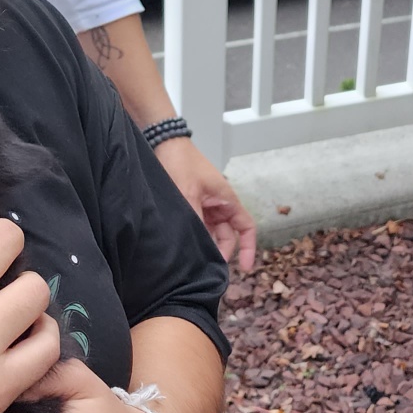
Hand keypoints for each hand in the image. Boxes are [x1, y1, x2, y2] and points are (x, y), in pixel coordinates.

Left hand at [154, 136, 257, 271]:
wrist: (163, 144)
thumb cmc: (181, 163)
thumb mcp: (188, 195)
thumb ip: (195, 222)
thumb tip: (199, 249)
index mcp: (227, 199)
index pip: (246, 228)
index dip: (249, 248)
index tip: (246, 268)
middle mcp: (219, 205)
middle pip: (227, 236)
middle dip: (221, 252)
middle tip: (209, 269)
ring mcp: (205, 206)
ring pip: (211, 233)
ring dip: (206, 246)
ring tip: (195, 262)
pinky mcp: (191, 205)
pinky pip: (198, 227)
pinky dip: (194, 237)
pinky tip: (185, 248)